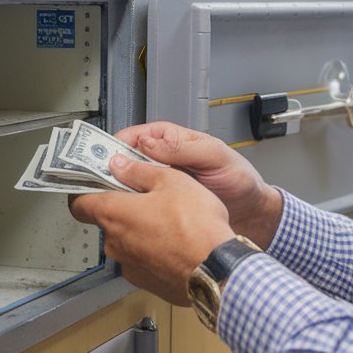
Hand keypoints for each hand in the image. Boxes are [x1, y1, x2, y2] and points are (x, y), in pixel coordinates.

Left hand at [69, 154, 233, 305]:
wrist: (217, 271)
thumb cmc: (196, 226)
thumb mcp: (171, 181)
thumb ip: (139, 171)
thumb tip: (118, 164)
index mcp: (114, 214)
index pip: (78, 203)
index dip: (85, 190)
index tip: (95, 181)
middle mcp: (115, 243)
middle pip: (107, 220)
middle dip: (124, 207)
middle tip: (148, 195)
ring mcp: (129, 265)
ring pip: (127, 240)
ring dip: (141, 229)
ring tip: (170, 221)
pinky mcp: (145, 281)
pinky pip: (143, 259)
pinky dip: (154, 250)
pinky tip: (176, 242)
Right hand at [112, 121, 283, 247]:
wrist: (252, 213)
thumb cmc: (239, 180)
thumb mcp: (214, 156)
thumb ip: (183, 148)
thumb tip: (149, 142)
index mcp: (173, 141)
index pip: (136, 136)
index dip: (117, 144)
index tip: (105, 155)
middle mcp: (163, 161)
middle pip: (127, 161)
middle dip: (113, 169)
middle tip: (100, 180)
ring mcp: (163, 185)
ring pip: (131, 184)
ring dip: (120, 191)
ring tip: (111, 199)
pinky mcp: (164, 206)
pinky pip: (141, 205)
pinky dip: (133, 210)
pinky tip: (130, 216)